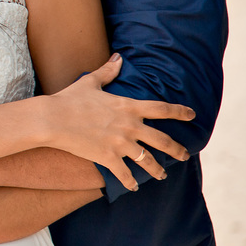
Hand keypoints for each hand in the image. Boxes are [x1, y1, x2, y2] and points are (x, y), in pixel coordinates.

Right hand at [45, 54, 194, 189]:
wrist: (52, 119)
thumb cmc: (70, 99)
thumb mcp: (90, 82)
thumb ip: (108, 71)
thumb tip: (119, 57)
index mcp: (128, 106)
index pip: (162, 109)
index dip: (180, 112)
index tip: (192, 115)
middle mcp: (130, 126)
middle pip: (163, 140)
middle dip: (177, 149)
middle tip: (184, 155)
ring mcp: (121, 144)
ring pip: (148, 161)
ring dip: (158, 170)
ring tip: (162, 176)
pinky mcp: (108, 158)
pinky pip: (125, 174)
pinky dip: (131, 182)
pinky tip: (134, 187)